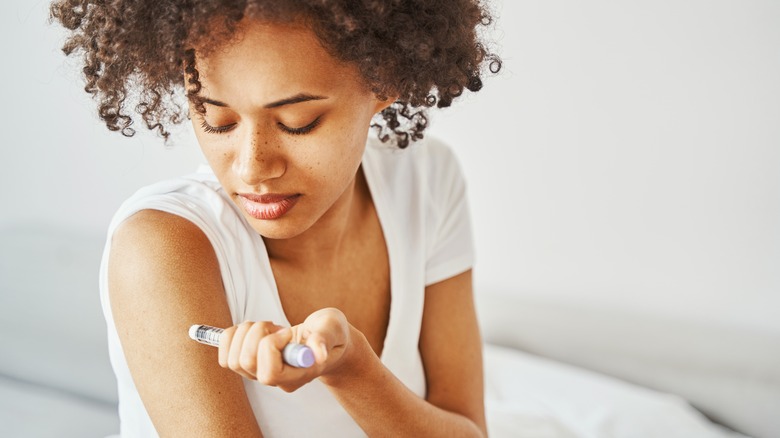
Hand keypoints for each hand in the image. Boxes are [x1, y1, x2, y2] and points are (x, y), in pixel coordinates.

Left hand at [217, 308, 351, 391]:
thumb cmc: (331, 334)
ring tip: (267, 326)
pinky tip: (252, 329)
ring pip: (233, 360)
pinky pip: (225, 355)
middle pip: (245, 363)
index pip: (269, 374)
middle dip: (256, 334)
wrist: (327, 339)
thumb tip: (319, 353)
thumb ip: (325, 338)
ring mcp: (261, 372)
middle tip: (276, 326)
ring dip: (245, 333)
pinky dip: (232, 336)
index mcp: (298, 375)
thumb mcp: (334, 329)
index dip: (271, 347)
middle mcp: (276, 379)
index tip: (288, 331)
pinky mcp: (251, 363)